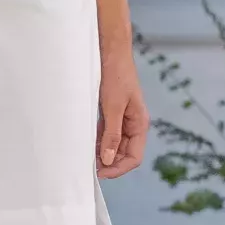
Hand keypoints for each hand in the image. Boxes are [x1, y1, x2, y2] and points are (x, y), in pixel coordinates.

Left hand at [97, 39, 148, 177]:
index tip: (99, 174)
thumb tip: (108, 160)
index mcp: (139, 124)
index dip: (118, 168)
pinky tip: (86, 144)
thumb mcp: (113, 107)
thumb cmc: (116, 75)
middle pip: (124, 153)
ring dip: (102, 153)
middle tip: (89, 168)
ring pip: (113, 144)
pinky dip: (97, 140)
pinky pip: (106, 133)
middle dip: (109, 163)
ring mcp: (122, 118)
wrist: (110, 51)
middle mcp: (133, 124)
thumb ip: (111, 134)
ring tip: (85, 158)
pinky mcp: (111, 112)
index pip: (134, 157)